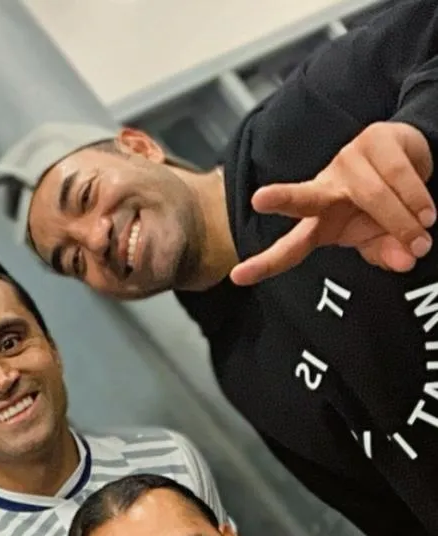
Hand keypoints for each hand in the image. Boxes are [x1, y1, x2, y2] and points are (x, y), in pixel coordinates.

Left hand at [231, 122, 434, 285]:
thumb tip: (406, 258)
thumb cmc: (385, 207)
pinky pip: (399, 177)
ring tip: (422, 238)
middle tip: (260, 199)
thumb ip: (386, 252)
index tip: (237, 277)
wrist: (411, 158)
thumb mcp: (382, 239)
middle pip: (306, 198)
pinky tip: (427, 215)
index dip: (266, 262)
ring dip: (403, 223)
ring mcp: (349, 160)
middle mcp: (326, 187)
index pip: (291, 245)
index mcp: (320, 219)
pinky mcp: (375, 139)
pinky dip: (416, 202)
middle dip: (283, 199)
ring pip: (373, 196)